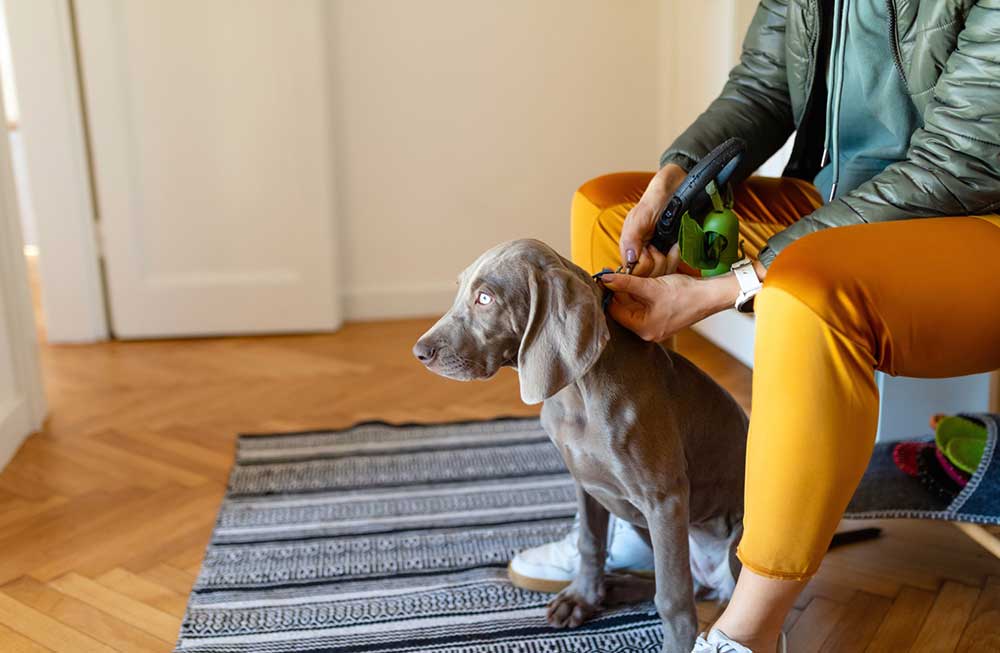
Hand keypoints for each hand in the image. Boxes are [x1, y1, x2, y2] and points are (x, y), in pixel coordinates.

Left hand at [601, 272, 739, 341]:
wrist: (711, 295)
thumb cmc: (685, 294)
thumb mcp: (652, 286)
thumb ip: (626, 283)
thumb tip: (605, 279)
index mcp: (643, 329)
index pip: (615, 312)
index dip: (610, 293)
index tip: (607, 277)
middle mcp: (648, 332)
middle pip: (624, 309)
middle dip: (622, 292)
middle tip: (620, 273)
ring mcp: (655, 326)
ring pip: (634, 306)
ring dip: (632, 291)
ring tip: (635, 276)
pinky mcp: (662, 318)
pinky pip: (645, 306)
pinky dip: (642, 294)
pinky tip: (646, 282)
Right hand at [620, 163, 686, 275]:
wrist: (673, 193)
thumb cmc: (654, 202)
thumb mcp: (641, 217)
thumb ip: (632, 237)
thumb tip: (628, 259)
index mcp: (628, 249)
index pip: (634, 272)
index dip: (645, 264)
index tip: (651, 250)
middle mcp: (639, 256)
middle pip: (648, 276)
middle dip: (658, 262)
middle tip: (661, 247)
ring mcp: (653, 257)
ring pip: (660, 275)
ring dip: (669, 259)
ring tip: (669, 245)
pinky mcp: (666, 256)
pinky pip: (670, 268)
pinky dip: (676, 258)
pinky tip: (675, 247)